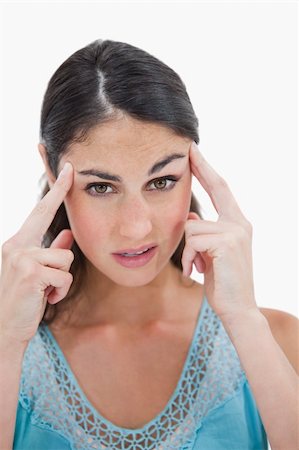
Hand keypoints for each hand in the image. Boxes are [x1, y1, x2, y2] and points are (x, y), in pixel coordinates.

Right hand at [0, 162, 73, 344]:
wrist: (5, 328)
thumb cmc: (24, 299)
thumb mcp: (39, 272)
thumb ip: (52, 251)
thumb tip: (69, 235)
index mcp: (18, 244)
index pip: (40, 212)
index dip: (55, 191)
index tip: (67, 171)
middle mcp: (16, 246)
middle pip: (51, 225)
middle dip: (59, 201)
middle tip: (70, 169)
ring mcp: (21, 258)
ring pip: (66, 257)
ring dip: (63, 279)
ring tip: (47, 291)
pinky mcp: (30, 273)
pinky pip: (64, 276)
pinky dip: (60, 291)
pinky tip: (46, 299)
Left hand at [182, 142, 258, 320]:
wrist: (237, 309)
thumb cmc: (221, 282)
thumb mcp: (211, 253)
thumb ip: (204, 234)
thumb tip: (191, 220)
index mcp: (237, 223)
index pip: (221, 189)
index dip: (208, 170)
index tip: (195, 153)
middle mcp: (240, 223)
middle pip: (217, 187)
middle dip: (202, 167)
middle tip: (189, 148)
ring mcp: (236, 231)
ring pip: (193, 226)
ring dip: (188, 250)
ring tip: (197, 266)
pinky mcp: (227, 243)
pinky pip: (193, 240)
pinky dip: (189, 257)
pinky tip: (197, 271)